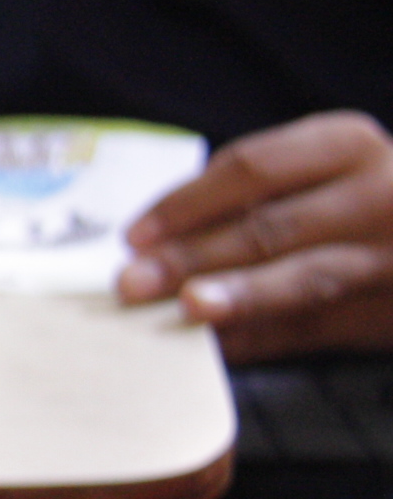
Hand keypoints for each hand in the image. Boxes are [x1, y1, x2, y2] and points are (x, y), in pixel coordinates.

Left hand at [116, 111, 392, 359]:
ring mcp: (389, 255)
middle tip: (132, 283)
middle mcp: (377, 194)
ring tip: (185, 310)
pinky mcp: (388, 311)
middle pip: (268, 227)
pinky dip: (260, 340)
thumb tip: (156, 242)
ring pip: (302, 280)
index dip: (186, 203)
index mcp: (346, 145)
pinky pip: (315, 329)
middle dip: (193, 257)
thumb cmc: (362, 196)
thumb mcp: (327, 170)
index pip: (252, 168)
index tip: (134, 236)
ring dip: (236, 298)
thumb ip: (258, 194)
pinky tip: (212, 352)